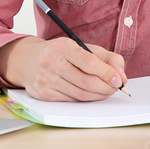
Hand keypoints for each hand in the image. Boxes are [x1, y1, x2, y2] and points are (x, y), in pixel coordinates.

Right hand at [0, 36, 126, 101]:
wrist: (28, 60)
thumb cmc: (60, 53)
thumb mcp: (83, 48)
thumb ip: (107, 58)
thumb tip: (122, 77)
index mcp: (63, 47)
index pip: (89, 63)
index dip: (107, 73)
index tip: (119, 80)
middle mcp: (51, 62)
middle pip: (86, 82)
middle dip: (106, 88)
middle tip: (116, 88)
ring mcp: (46, 80)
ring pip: (80, 95)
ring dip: (98, 96)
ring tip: (106, 91)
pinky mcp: (44, 94)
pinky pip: (71, 101)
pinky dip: (85, 100)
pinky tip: (91, 95)